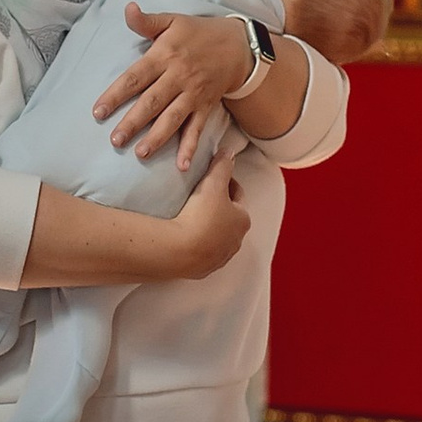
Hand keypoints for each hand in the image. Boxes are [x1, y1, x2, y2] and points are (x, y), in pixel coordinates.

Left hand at [96, 7, 253, 165]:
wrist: (237, 45)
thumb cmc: (197, 33)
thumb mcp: (172, 21)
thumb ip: (146, 21)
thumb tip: (127, 8)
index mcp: (164, 56)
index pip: (135, 77)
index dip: (116, 95)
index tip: (98, 112)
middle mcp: (178, 76)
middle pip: (152, 102)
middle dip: (133, 122)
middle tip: (114, 140)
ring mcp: (194, 94)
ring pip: (173, 118)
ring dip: (157, 137)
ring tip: (140, 153)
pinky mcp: (206, 106)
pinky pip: (197, 129)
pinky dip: (190, 147)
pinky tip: (182, 166)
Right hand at [155, 164, 250, 283]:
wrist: (179, 250)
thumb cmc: (200, 215)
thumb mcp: (213, 183)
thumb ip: (222, 165)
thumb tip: (230, 152)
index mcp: (242, 219)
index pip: (237, 195)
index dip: (226, 183)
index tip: (212, 177)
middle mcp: (236, 241)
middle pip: (228, 218)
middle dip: (219, 207)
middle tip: (201, 196)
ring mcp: (220, 258)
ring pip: (217, 237)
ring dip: (209, 227)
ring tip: (191, 217)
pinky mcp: (203, 269)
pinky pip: (203, 253)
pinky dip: (198, 244)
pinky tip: (185, 237)